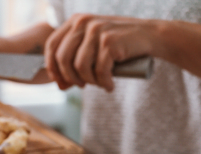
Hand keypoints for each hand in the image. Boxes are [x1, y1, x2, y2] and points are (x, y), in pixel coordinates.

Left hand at [44, 14, 158, 90]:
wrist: (148, 35)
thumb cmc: (118, 44)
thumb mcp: (92, 47)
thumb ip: (74, 61)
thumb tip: (59, 86)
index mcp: (75, 21)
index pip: (52, 45)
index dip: (52, 68)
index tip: (61, 82)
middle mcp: (83, 22)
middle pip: (63, 58)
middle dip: (70, 78)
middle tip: (82, 86)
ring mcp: (96, 30)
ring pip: (80, 67)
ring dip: (89, 81)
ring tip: (100, 83)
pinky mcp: (109, 41)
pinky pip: (99, 71)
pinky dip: (104, 83)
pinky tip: (110, 86)